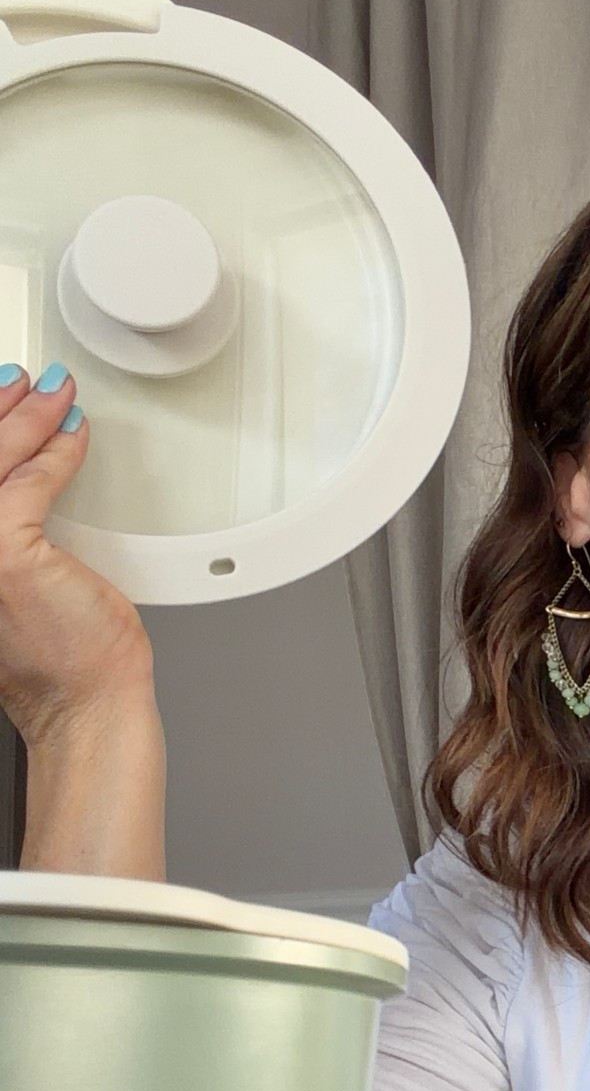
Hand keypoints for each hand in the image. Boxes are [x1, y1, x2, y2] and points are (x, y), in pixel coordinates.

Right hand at [0, 360, 153, 745]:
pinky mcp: (5, 553)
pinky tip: (74, 437)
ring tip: (53, 396)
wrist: (81, 707)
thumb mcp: (11, 582)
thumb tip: (18, 471)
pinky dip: (57, 452)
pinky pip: (32, 482)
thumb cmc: (55, 659)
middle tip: (23, 383)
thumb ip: (3, 533)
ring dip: (27, 419)